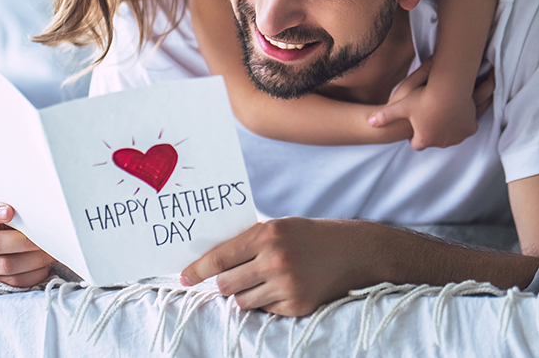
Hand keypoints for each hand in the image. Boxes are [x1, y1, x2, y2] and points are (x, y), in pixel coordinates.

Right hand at [0, 199, 54, 287]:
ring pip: (6, 265)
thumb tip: (44, 211)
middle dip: (23, 241)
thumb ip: (20, 210)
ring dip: (33, 259)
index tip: (9, 211)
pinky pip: (14, 282)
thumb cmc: (9, 227)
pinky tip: (44, 265)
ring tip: (50, 252)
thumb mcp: (8, 214)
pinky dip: (33, 273)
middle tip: (45, 238)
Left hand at [180, 218, 383, 316]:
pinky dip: (266, 303)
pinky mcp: (297, 305)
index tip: (184, 278)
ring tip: (260, 282)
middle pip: (226, 284)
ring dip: (244, 295)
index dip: (197, 270)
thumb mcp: (279, 226)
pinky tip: (281, 289)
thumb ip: (249, 240)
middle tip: (230, 279)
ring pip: (242, 302)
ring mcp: (287, 285)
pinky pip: (265, 311)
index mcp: (267, 234)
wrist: (354, 251)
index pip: (220, 257)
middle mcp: (275, 260)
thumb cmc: (311, 235)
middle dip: (223, 285)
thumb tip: (214, 260)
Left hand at [367, 58, 494, 150]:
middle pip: (434, 139)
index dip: (414, 134)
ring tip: (443, 111)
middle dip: (431, 131)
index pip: (416, 143)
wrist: (450, 89)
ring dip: (447, 127)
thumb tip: (368, 123)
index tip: (414, 124)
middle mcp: (441, 142)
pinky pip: (465, 127)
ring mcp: (457, 137)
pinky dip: (461, 122)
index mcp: (424, 140)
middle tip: (429, 115)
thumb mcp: (401, 106)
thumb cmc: (423, 97)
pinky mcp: (470, 129)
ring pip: (450, 135)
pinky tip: (456, 110)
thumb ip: (385, 116)